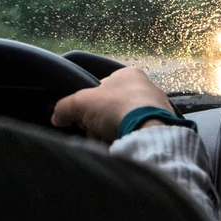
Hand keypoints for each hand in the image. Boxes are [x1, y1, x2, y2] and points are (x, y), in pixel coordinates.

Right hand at [51, 67, 172, 142]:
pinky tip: (124, 146)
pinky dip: (128, 141)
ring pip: (123, 123)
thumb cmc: (114, 107)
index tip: (86, 118)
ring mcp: (158, 107)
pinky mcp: (163, 127)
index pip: (102, 88)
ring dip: (112, 134)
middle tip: (96, 132)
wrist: (146, 131)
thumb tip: (57, 118)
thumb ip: (65, 107)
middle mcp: (147, 86)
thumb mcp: (81, 102)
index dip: (90, 105)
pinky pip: (137, 135)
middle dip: (100, 123)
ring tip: (110, 141)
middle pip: (111, 109)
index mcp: (130, 73)